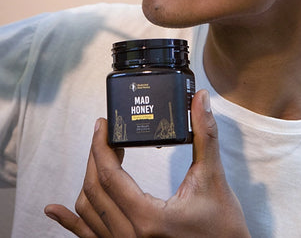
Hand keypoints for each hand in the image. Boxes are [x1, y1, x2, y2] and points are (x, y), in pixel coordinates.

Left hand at [44, 90, 250, 237]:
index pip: (109, 176)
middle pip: (94, 190)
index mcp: (148, 218)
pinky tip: (55, 210)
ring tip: (99, 157)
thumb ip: (205, 136)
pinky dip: (70, 223)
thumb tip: (201, 100)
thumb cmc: (222, 228)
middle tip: (103, 134)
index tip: (102, 125)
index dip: (101, 145)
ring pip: (89, 212)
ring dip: (88, 181)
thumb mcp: (213, 178)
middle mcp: (131, 237)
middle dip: (95, 157)